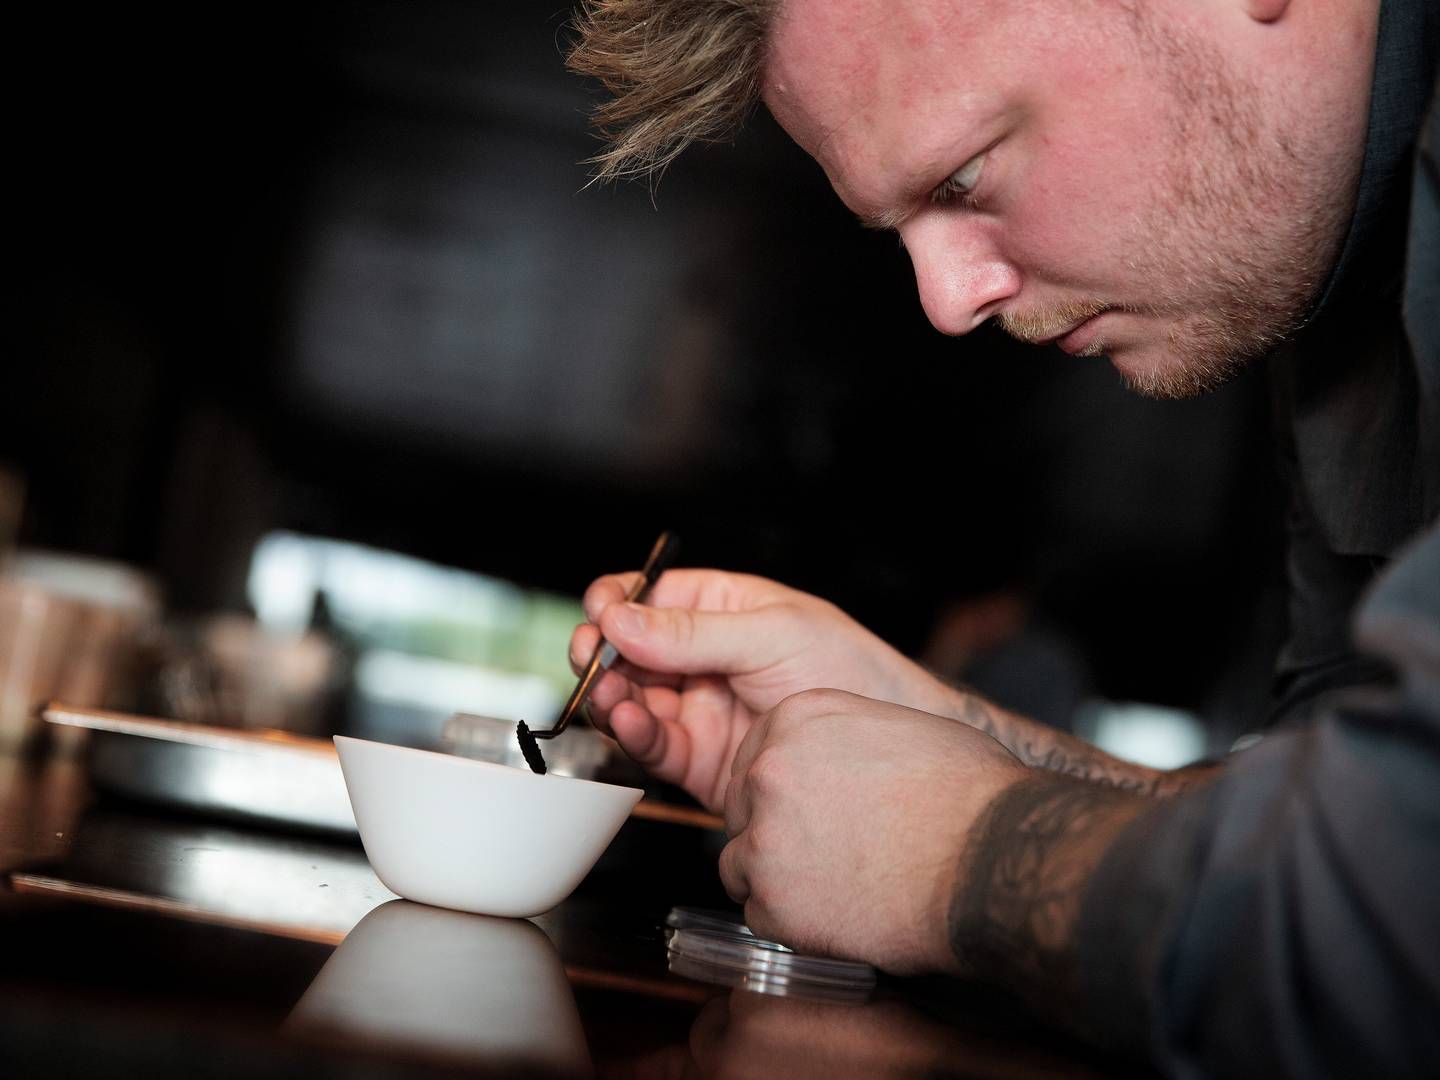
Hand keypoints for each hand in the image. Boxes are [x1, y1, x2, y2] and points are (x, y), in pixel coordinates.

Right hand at [570, 570, 950, 811]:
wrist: (891, 745)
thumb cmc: (854, 672)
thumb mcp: (774, 635)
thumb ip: (694, 633)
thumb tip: (621, 617)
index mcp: (721, 609)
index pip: (649, 597)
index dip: (616, 602)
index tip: (602, 614)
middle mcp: (701, 658)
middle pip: (626, 650)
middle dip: (600, 652)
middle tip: (591, 658)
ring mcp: (698, 709)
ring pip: (630, 698)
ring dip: (609, 695)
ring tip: (611, 695)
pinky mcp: (699, 760)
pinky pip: (653, 744)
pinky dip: (632, 733)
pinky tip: (630, 722)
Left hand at [718, 689, 1026, 973]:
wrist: (990, 858)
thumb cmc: (968, 794)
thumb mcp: (903, 727)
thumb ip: (848, 738)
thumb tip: (842, 757)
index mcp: (797, 718)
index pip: (755, 758)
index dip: (781, 792)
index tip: (808, 812)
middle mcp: (769, 770)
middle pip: (741, 810)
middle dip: (774, 834)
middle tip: (827, 855)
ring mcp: (765, 836)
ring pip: (742, 865)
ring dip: (778, 881)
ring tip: (838, 887)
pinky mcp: (773, 900)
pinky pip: (761, 916)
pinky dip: (793, 925)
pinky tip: (842, 915)